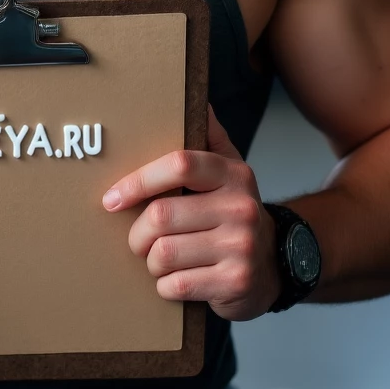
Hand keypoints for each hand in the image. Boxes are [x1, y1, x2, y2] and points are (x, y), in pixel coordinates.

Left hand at [101, 108, 279, 320]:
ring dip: (151, 262)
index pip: (178, 165)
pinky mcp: (235, 282)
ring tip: (160, 260)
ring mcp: (241, 246)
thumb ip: (211, 137)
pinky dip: (165, 286)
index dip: (138, 181)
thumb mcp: (229, 171)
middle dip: (137, 234)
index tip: (112, 199)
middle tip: (138, 241)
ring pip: (164, 254)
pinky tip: (176, 280)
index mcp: (232, 173)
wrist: (277, 264)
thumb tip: (198, 102)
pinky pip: (176, 285)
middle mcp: (241, 207)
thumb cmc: (234, 214)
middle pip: (161, 216)